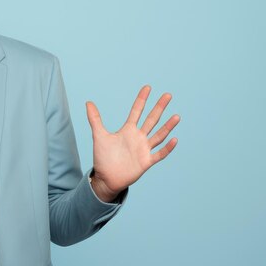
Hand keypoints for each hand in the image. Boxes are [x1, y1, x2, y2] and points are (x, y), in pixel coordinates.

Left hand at [86, 85, 179, 201]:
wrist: (106, 178)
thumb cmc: (103, 157)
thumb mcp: (98, 135)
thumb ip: (95, 119)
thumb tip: (88, 102)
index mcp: (128, 130)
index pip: (136, 111)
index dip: (141, 99)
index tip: (147, 87)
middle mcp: (138, 137)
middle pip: (151, 119)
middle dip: (159, 107)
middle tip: (168, 95)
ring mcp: (143, 149)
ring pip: (158, 135)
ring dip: (167, 126)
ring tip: (176, 116)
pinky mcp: (146, 161)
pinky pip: (159, 154)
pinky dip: (167, 148)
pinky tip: (174, 139)